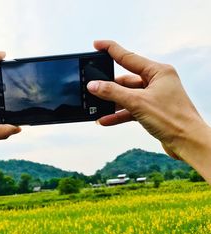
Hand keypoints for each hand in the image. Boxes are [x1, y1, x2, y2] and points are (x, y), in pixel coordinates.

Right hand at [87, 40, 208, 160]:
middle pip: (125, 79)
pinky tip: (105, 120)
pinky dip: (118, 114)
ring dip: (112, 103)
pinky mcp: (151, 110)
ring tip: (95, 107)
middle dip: (108, 86)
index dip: (110, 49)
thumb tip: (94, 85)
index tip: (96, 44)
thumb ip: (113, 92)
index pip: (128, 57)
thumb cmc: (172, 119)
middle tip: (92, 87)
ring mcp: (154, 96)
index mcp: (158, 71)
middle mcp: (157, 81)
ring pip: (126, 96)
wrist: (188, 142)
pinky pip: (130, 109)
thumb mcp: (137, 103)